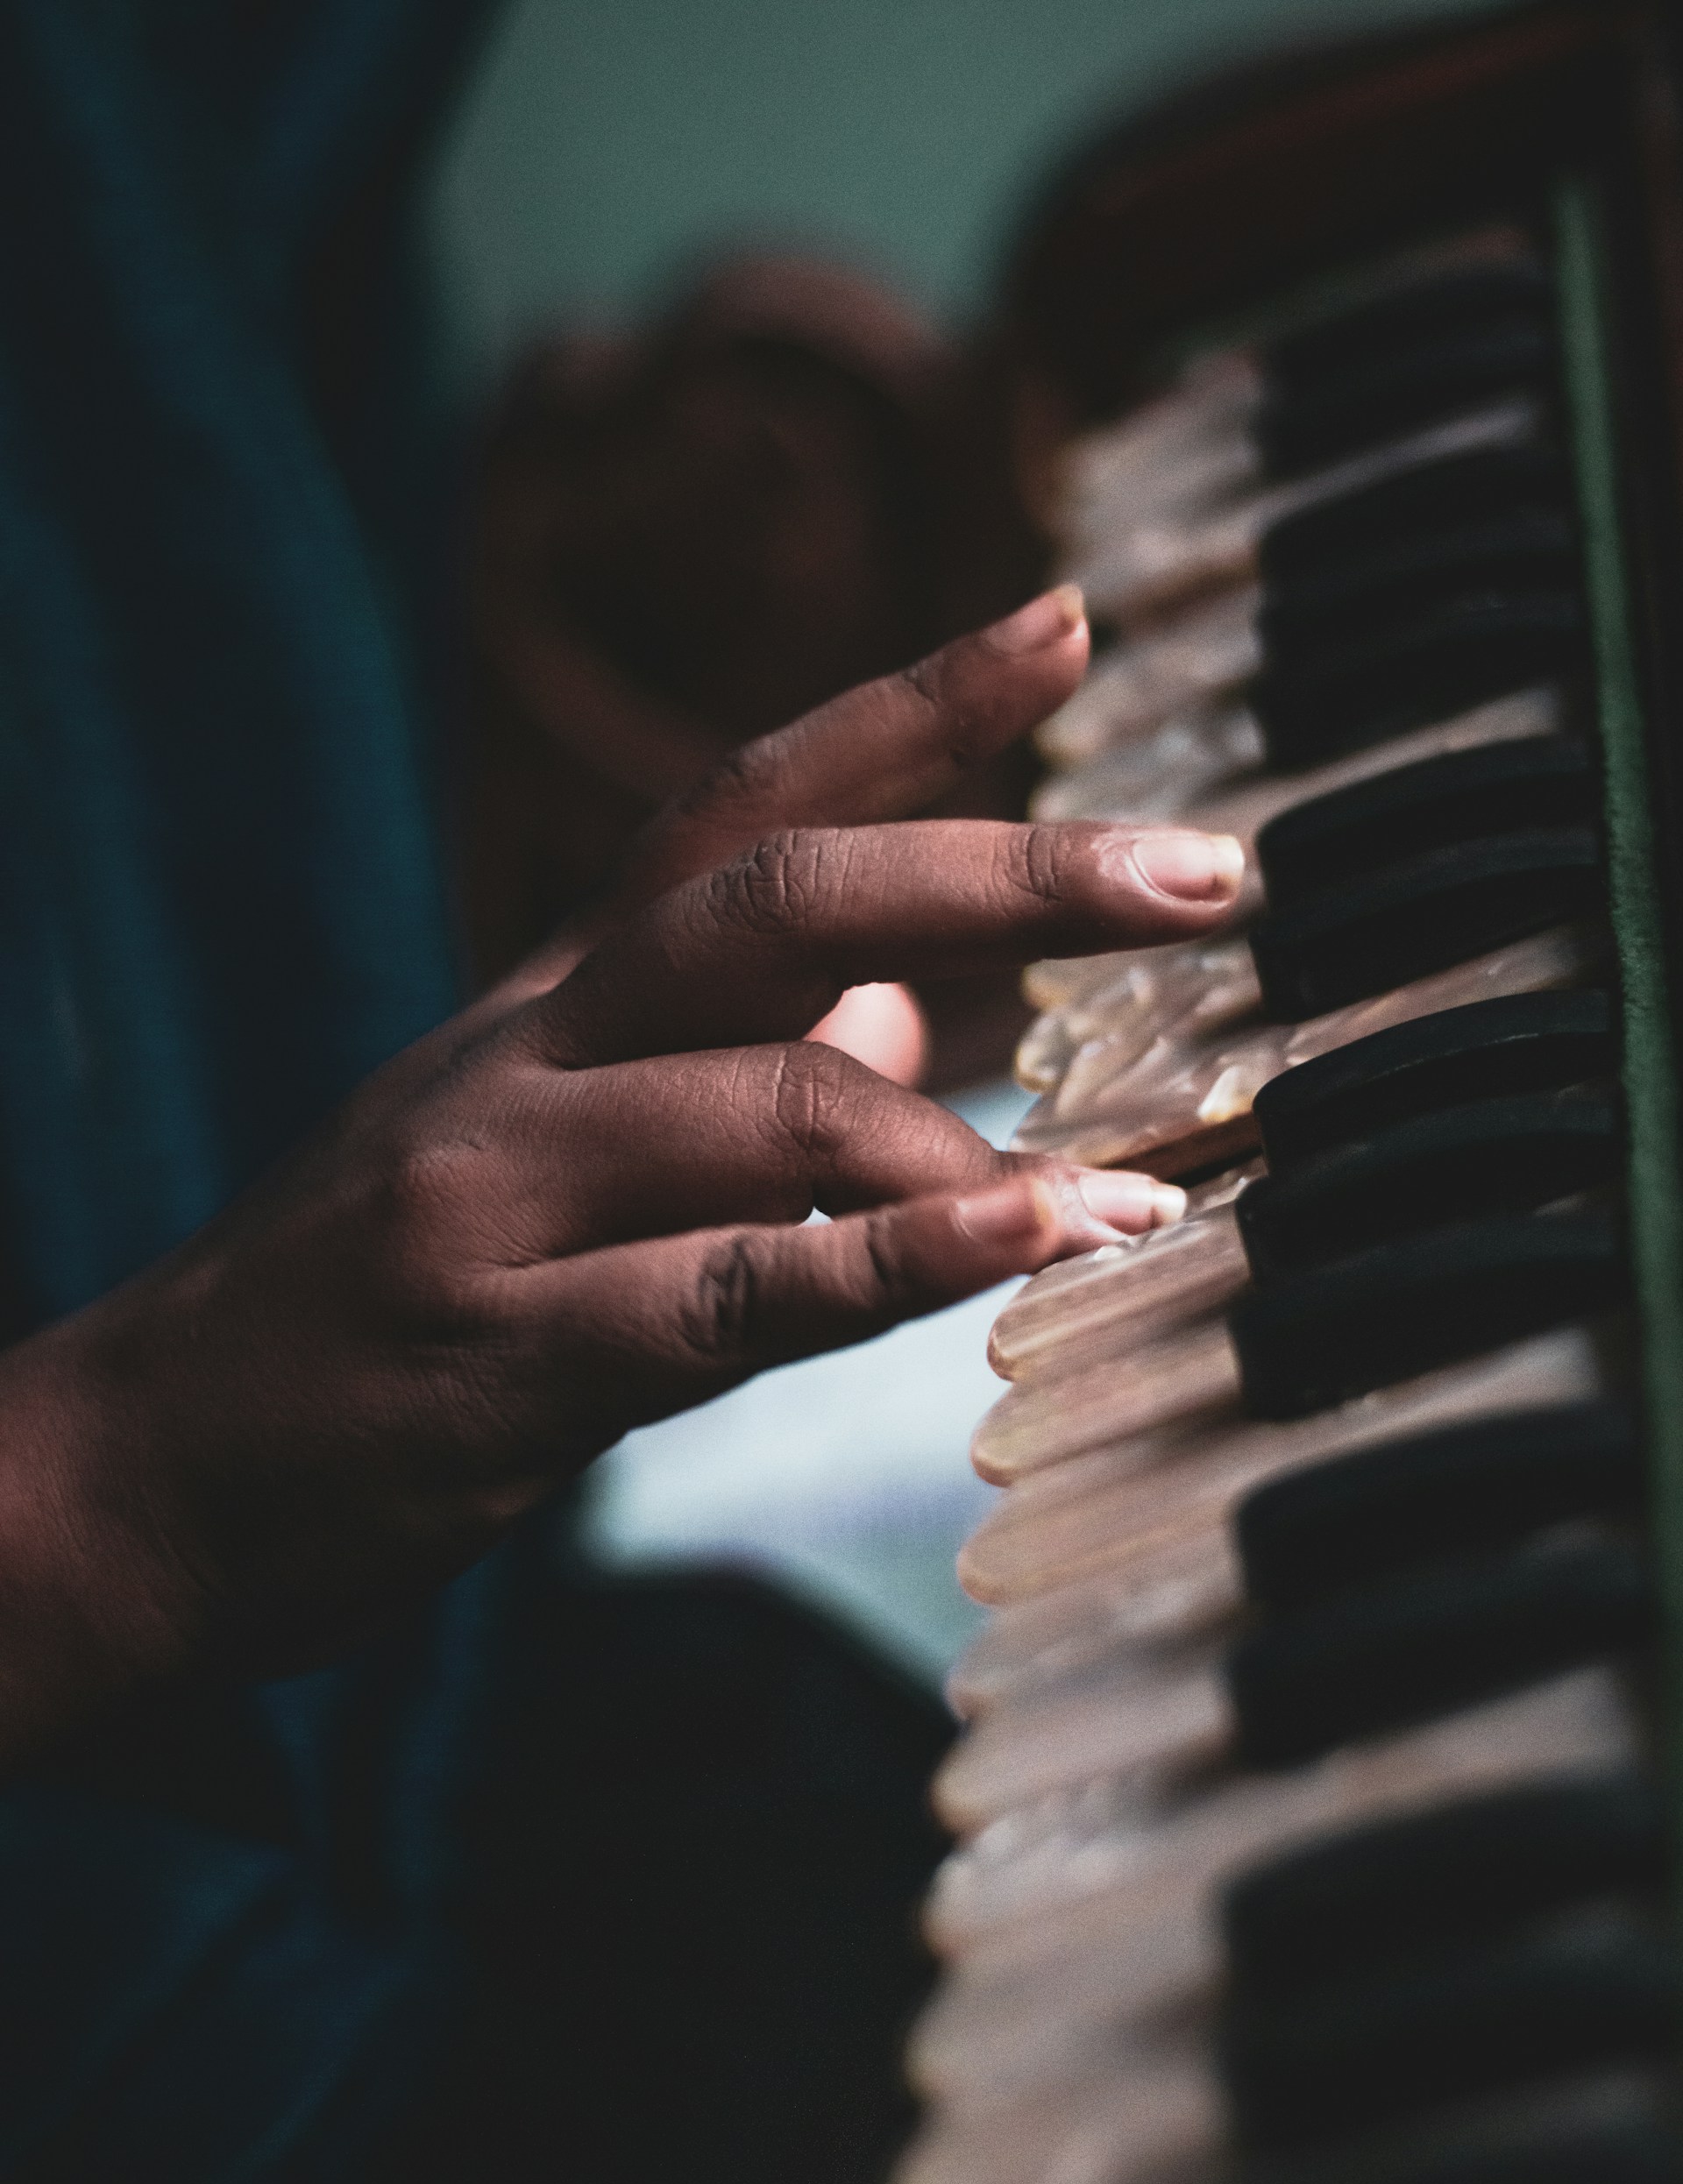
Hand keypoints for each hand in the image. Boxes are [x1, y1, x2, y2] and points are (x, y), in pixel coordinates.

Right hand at [0, 590, 1241, 1747]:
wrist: (133, 1478)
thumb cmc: (363, 1315)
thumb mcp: (527, 1151)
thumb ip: (720, 1070)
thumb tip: (911, 1003)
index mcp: (539, 1004)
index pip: (732, 807)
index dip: (907, 706)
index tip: (1068, 621)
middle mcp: (523, 1060)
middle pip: (775, 899)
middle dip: (1004, 865)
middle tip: (1207, 873)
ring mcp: (501, 1197)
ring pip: (768, 1096)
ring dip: (979, 1130)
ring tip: (1145, 1175)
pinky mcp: (504, 1354)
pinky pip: (731, 1292)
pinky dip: (898, 1263)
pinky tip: (1034, 1245)